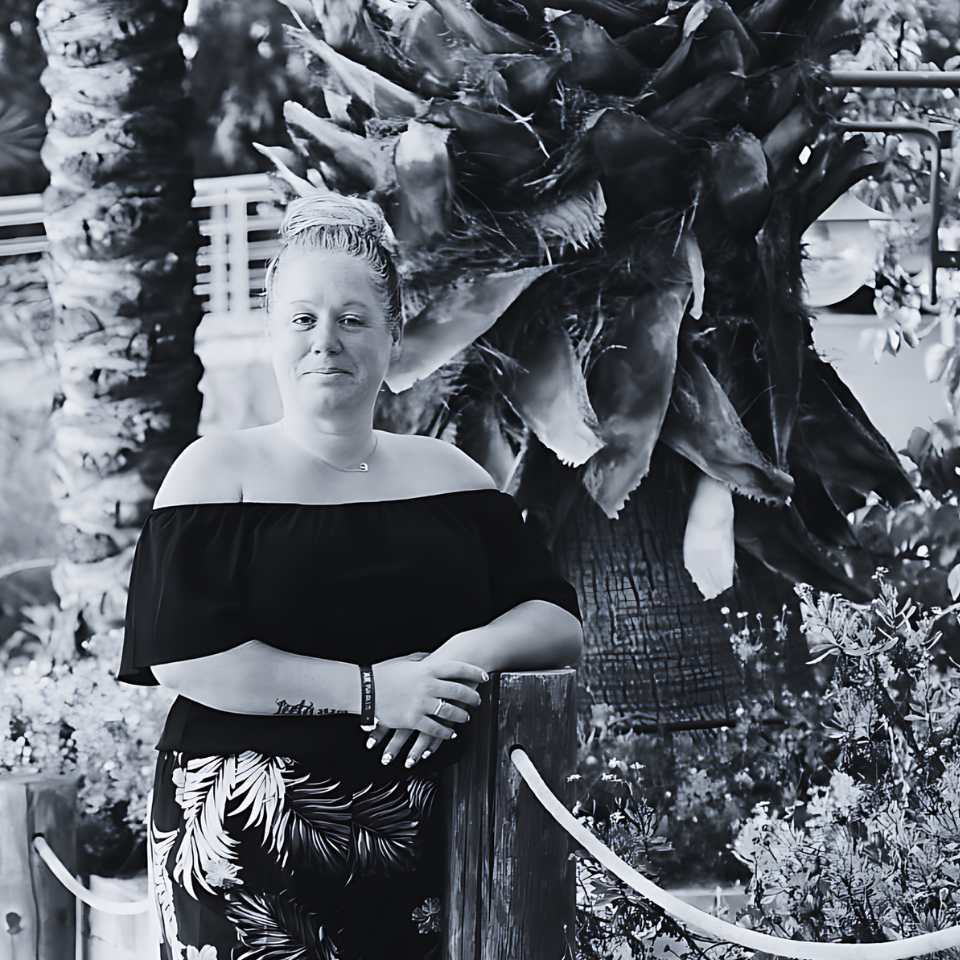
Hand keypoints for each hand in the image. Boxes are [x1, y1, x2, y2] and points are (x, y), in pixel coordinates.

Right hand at [367, 655, 486, 766]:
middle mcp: (427, 685)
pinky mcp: (413, 719)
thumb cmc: (384, 673)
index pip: (457, 668)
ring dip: (461, 715)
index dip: (473, 672)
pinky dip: (445, 732)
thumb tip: (433, 658)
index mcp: (427, 669)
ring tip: (467, 717)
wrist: (365, 689)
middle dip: (471, 696)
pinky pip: (435, 728)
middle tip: (478, 700)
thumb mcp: (406, 661)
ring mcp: (421, 703)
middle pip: (458, 690)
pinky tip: (451, 733)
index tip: (483, 676)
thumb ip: (423, 660)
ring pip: (450, 711)